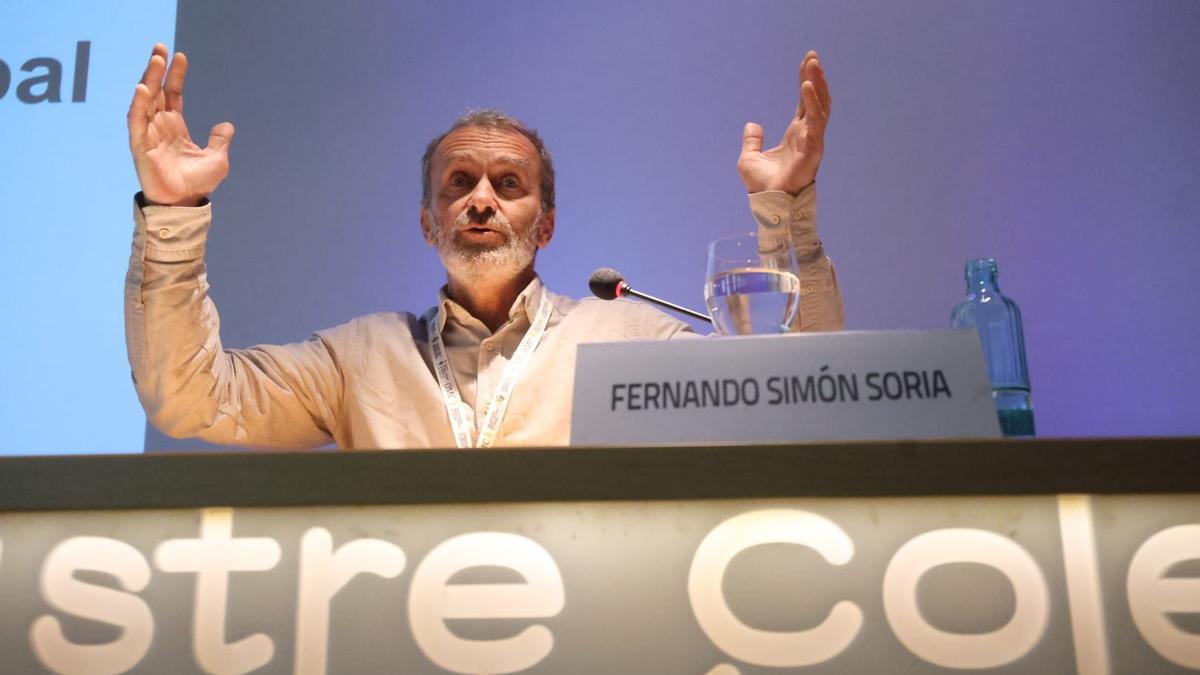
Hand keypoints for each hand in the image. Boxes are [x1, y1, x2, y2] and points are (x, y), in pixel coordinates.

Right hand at [127, 44, 233, 206]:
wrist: (185, 204)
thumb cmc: (197, 184)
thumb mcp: (217, 159)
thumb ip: (220, 141)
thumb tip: (227, 125)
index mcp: (175, 126)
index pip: (172, 94)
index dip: (175, 75)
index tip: (180, 56)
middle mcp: (159, 126)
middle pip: (156, 91)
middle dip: (157, 69)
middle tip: (160, 47)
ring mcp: (148, 134)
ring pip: (145, 101)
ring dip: (149, 79)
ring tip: (156, 61)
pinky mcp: (140, 146)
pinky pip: (136, 121)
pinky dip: (139, 105)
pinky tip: (144, 89)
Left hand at [737, 50, 831, 194]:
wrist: (769, 204)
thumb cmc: (762, 186)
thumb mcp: (748, 159)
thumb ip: (751, 140)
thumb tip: (752, 125)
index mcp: (796, 134)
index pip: (804, 103)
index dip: (806, 81)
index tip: (807, 62)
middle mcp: (808, 135)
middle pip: (815, 100)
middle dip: (815, 77)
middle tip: (813, 56)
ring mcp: (812, 141)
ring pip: (819, 107)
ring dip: (817, 84)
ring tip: (813, 65)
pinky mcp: (812, 149)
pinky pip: (815, 122)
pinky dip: (812, 104)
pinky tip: (806, 87)